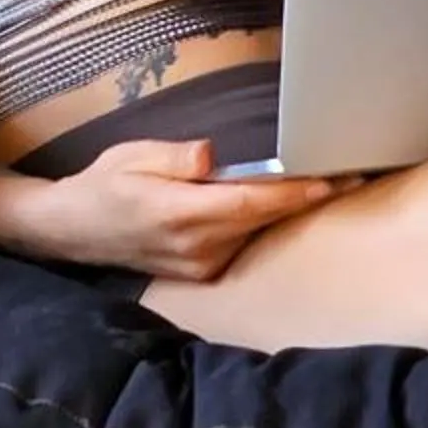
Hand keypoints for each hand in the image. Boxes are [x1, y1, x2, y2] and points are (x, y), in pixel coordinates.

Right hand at [53, 138, 355, 282]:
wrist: (76, 231)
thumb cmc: (105, 184)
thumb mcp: (133, 156)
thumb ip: (177, 157)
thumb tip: (211, 154)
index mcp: (180, 212)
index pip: (250, 203)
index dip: (293, 194)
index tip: (330, 182)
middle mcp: (196, 246)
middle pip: (263, 218)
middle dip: (305, 198)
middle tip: (351, 175)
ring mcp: (200, 265)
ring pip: (255, 232)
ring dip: (285, 210)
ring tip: (324, 184)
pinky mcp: (202, 273)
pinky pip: (241, 242)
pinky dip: (260, 222)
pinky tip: (277, 204)